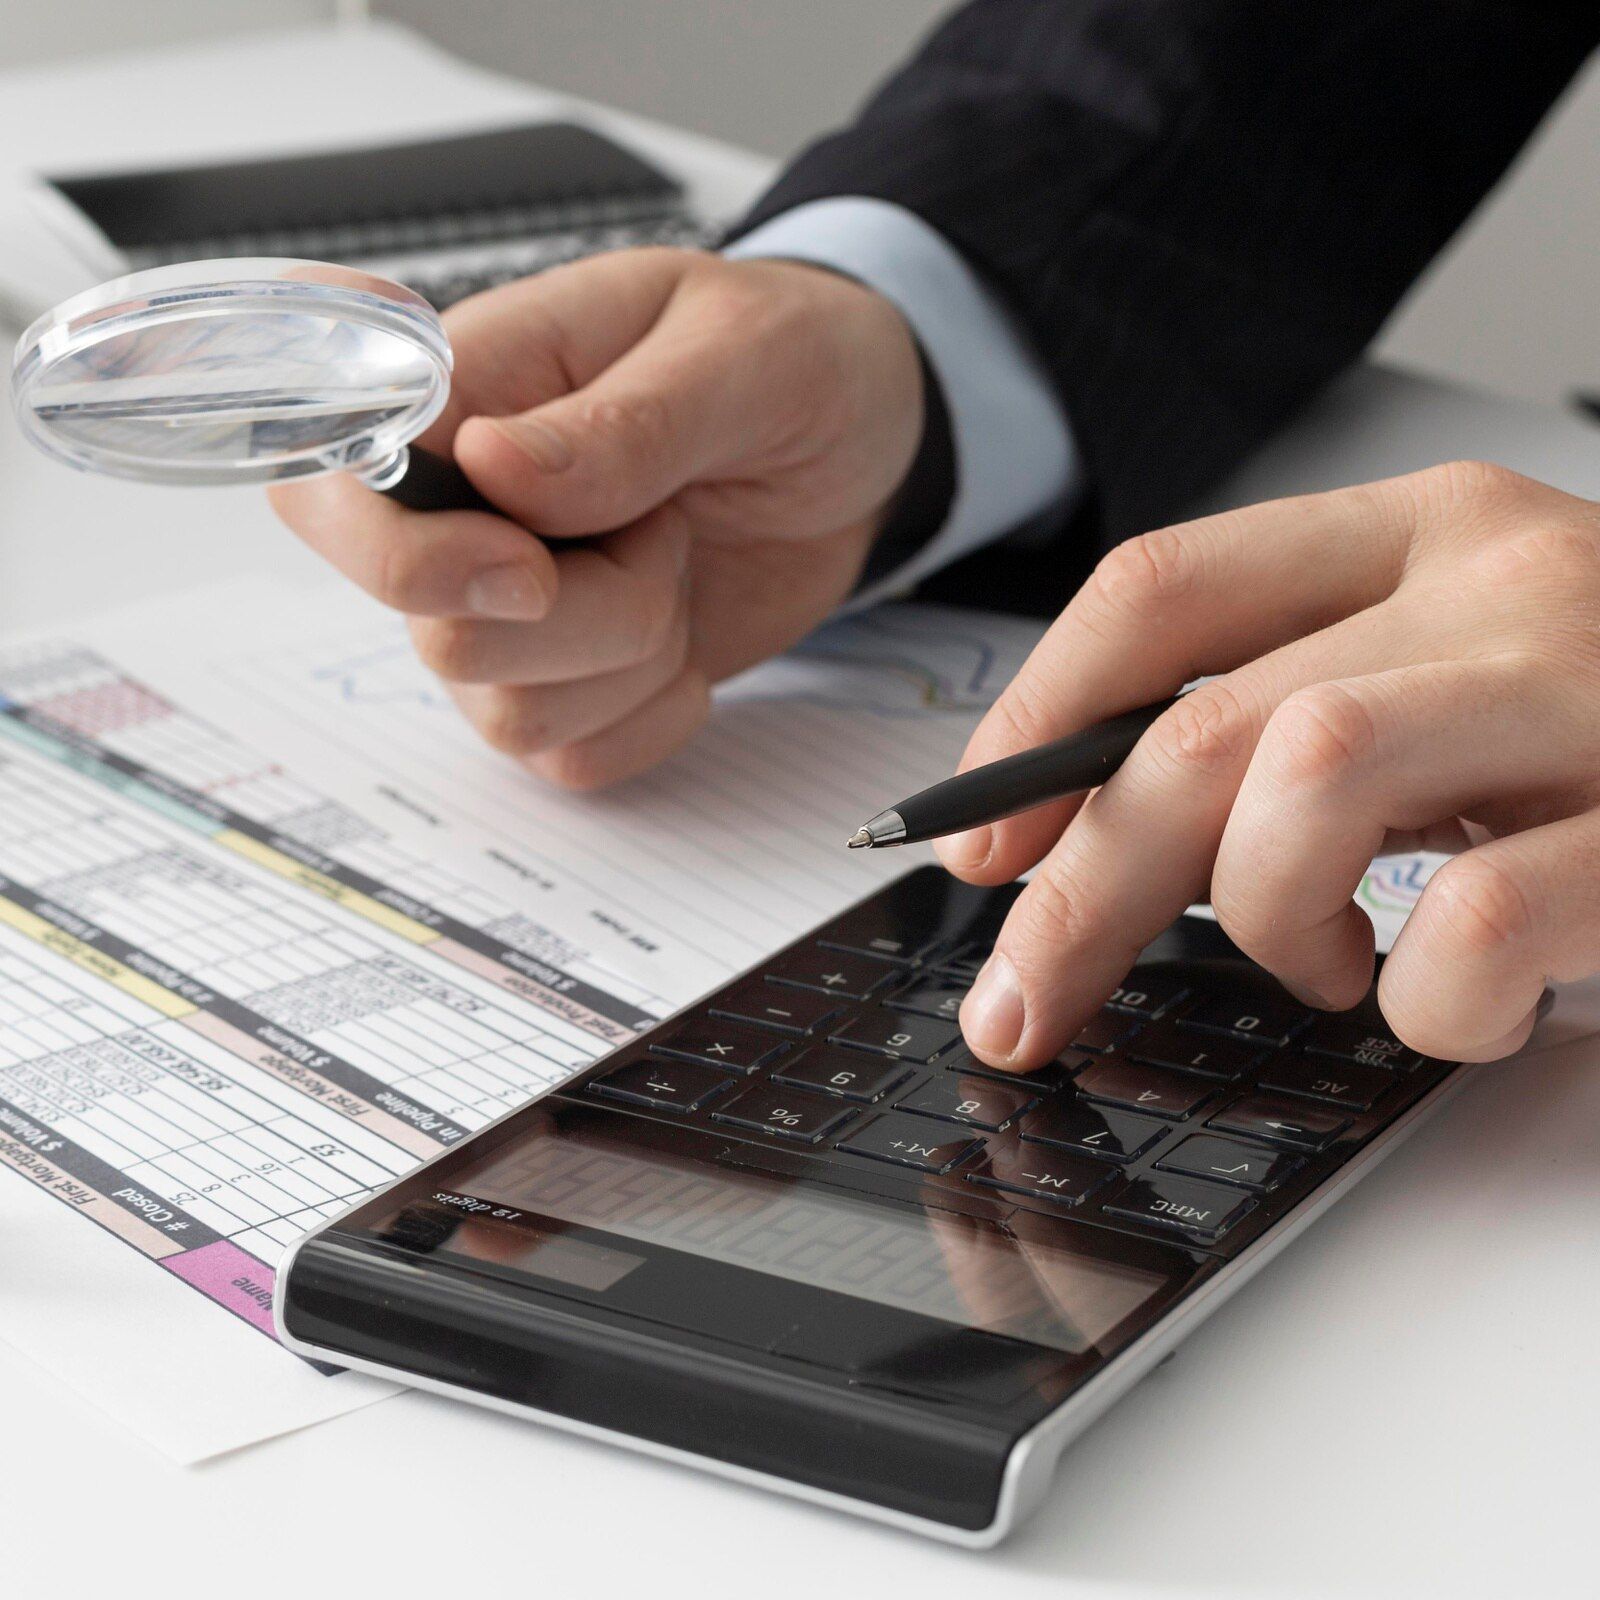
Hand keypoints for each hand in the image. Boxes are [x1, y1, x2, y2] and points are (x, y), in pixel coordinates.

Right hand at [269, 248, 921, 786]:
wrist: (858, 444)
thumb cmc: (788, 359)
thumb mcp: (738, 356)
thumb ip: (624, 420)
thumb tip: (492, 465)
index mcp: (471, 392)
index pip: (329, 492)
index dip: (410, 559)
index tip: (533, 561)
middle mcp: (462, 514)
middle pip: (440, 637)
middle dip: (590, 610)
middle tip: (667, 525)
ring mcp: (506, 612)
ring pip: (509, 712)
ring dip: (633, 654)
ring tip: (680, 556)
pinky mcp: (567, 683)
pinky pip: (573, 756)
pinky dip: (654, 712)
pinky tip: (690, 629)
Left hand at [943, 462, 1599, 1069]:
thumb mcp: (1446, 673)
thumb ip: (1286, 713)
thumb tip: (1081, 832)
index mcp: (1420, 530)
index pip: (1159, 589)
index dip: (1034, 720)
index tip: (977, 842)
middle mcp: (1500, 583)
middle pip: (1197, 722)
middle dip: (1079, 888)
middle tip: (1024, 1001)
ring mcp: (1598, 692)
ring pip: (1308, 779)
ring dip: (1264, 919)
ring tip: (1322, 967)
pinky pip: (1478, 922)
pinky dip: (1422, 998)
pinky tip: (1443, 998)